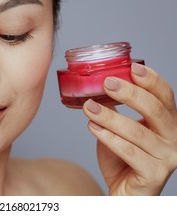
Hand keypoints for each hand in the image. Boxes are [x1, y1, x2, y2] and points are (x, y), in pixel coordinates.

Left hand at [83, 63, 176, 194]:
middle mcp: (173, 138)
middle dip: (130, 93)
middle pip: (155, 109)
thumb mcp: (120, 127)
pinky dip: (109, 138)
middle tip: (106, 83)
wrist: (124, 190)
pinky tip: (92, 127)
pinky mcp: (154, 174)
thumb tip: (98, 84)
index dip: (151, 80)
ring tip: (89, 107)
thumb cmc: (123, 157)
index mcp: (168, 123)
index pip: (165, 96)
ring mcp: (167, 158)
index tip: (132, 67)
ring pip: (137, 132)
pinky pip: (130, 152)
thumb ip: (115, 108)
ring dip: (110, 117)